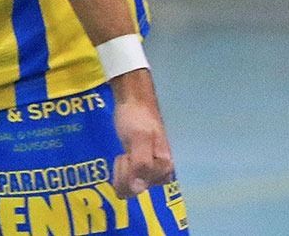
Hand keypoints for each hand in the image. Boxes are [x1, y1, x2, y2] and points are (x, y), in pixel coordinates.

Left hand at [109, 70, 175, 196]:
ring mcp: (152, 169)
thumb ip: (141, 163)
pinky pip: (130, 177)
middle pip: (136, 187)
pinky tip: (123, 156)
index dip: (127, 171)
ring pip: (131, 183)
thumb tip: (138, 188)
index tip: (124, 155)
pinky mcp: (143, 165)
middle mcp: (162, 173)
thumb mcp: (139, 138)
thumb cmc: (137, 117)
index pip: (139, 185)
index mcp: (166, 167)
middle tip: (125, 151)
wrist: (133, 101)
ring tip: (125, 151)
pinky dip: (122, 168)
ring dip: (122, 168)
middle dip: (125, 170)